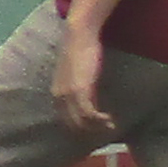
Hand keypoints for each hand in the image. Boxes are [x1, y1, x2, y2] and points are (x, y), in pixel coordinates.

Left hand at [52, 25, 117, 140]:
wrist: (78, 35)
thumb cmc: (80, 51)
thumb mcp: (78, 75)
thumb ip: (81, 89)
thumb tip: (90, 103)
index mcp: (56, 94)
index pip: (66, 119)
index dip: (81, 127)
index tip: (95, 129)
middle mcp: (59, 97)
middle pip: (73, 124)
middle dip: (89, 131)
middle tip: (105, 131)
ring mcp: (68, 94)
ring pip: (81, 121)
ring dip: (97, 127)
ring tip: (111, 126)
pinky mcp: (80, 90)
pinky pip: (89, 113)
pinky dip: (100, 120)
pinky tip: (110, 120)